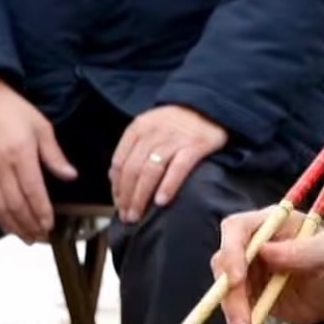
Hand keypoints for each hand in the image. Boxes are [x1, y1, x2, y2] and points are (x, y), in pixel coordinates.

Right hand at [0, 78, 78, 243]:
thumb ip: (55, 155)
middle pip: (16, 204)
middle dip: (29, 224)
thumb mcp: (42, 128)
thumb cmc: (14, 111)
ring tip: (28, 237)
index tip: (50, 225)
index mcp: (20, 152)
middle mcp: (1, 165)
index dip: (41, 211)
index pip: (32, 190)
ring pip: (0, 207)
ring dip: (14, 226)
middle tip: (42, 237)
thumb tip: (70, 176)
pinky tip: (8, 227)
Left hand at [110, 104, 225, 219]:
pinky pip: (179, 168)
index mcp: (139, 128)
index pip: (120, 161)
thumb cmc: (177, 122)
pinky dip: (168, 185)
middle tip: (126, 216)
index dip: (116, 186)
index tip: (118, 204)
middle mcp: (154, 132)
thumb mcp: (149, 127)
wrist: (210, 106)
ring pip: (151, 171)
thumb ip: (132, 149)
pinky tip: (161, 201)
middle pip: (133, 169)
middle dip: (127, 196)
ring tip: (138, 215)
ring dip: (141, 196)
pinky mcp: (196, 145)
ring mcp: (176, 139)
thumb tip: (113, 178)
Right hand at [218, 202, 323, 323]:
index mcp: (270, 223)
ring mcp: (248, 269)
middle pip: (225, 262)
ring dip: (234, 312)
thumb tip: (264, 251)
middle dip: (230, 293)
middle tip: (243, 320)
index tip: (236, 279)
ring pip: (226, 289)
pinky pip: (237, 308)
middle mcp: (253, 243)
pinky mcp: (248, 293)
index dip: (231, 252)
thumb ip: (299, 251)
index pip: (236, 229)